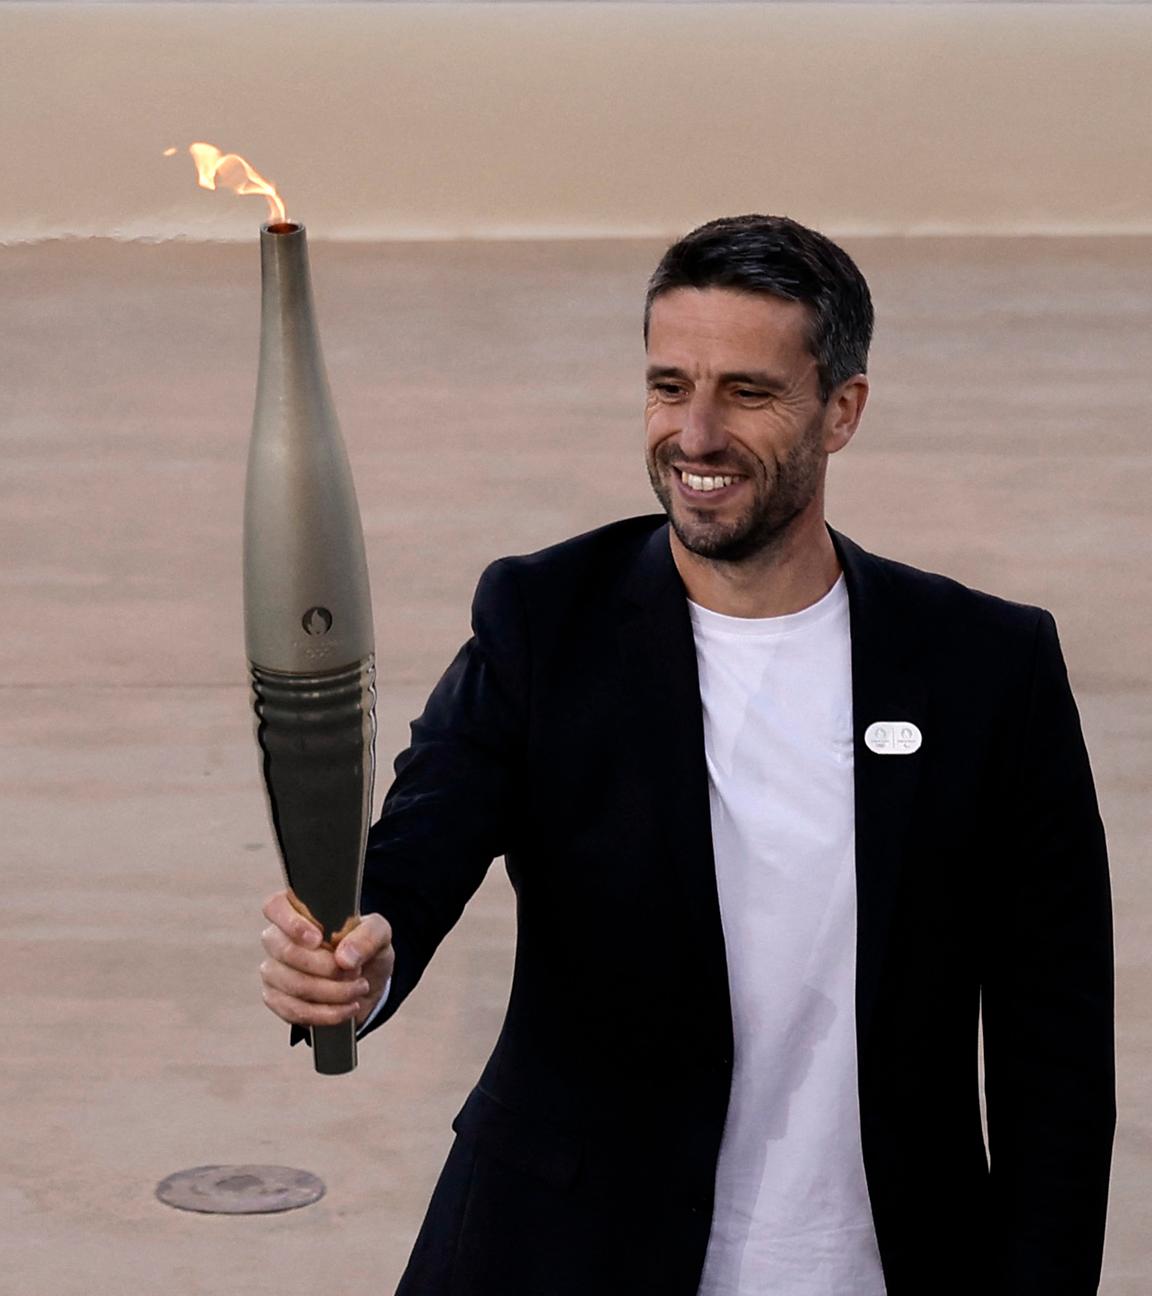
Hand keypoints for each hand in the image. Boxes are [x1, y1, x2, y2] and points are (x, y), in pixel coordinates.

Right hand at [259, 890, 394, 1028]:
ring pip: (292, 984)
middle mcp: (278, 938)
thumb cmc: (365, 947)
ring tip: (358, 989)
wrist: (366, 982)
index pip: (275, 906)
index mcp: (298, 910)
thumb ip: (367, 936)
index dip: (292, 923)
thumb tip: (344, 958)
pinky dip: (325, 1013)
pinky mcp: (276, 999)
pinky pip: (293, 1010)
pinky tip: (346, 1009)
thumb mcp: (379, 934)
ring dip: (332, 992)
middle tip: (354, 971)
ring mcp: (273, 970)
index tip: (317, 939)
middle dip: (326, 967)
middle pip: (286, 951)